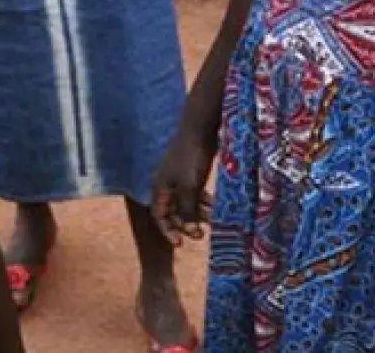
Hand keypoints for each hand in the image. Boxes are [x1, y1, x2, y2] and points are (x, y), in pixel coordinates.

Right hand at [150, 125, 215, 246]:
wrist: (200, 130)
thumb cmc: (190, 158)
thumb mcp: (189, 187)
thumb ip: (188, 210)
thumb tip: (190, 231)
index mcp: (160, 188)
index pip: (159, 215)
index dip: (167, 230)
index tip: (180, 244)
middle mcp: (167, 186)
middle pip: (173, 212)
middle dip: (185, 224)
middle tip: (200, 235)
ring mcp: (180, 179)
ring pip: (187, 203)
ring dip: (198, 214)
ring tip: (212, 222)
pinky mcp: (192, 174)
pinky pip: (196, 194)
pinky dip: (204, 202)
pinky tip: (215, 207)